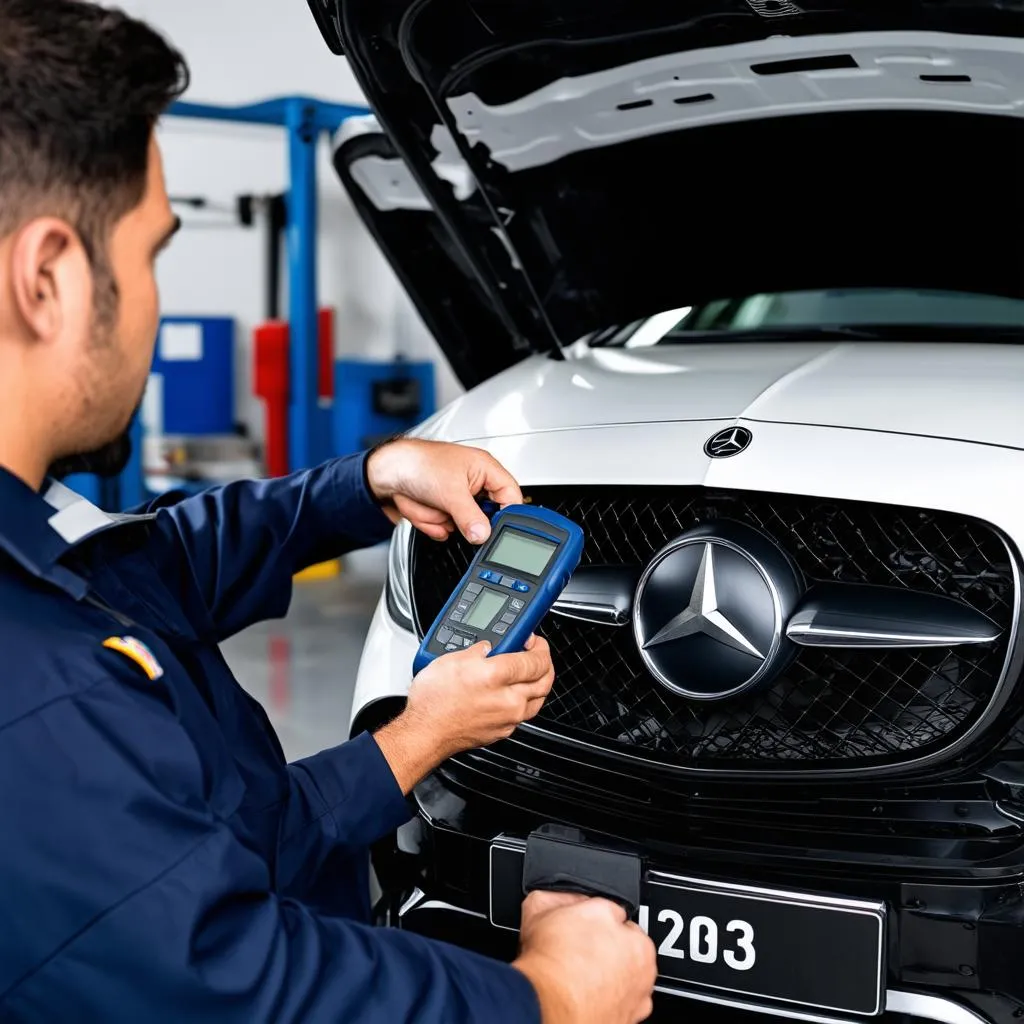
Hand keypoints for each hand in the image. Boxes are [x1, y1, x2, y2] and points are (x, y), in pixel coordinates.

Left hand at [366, 438, 521, 543]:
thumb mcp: (450, 491)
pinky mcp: (441, 511)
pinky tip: (421, 506)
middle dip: (462, 518)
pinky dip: (429, 523)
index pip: (511, 497)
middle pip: (484, 517)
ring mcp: (456, 500)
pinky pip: (443, 529)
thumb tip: (484, 535)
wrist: (383, 471)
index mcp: (485, 469)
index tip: (499, 531)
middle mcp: (473, 484)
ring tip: (429, 501)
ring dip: (440, 519)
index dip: (508, 515)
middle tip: (452, 511)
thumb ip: (470, 517)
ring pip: (460, 527)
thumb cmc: (417, 462)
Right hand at [374, 634, 554, 793]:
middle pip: (545, 681)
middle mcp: (509, 700)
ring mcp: (508, 718)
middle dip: (545, 664)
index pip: (537, 661)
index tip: (534, 642)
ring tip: (528, 673)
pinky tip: (514, 693)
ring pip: (538, 699)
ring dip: (538, 683)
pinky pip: (524, 714)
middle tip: (536, 654)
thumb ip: (478, 650)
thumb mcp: (452, 659)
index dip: (540, 647)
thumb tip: (488, 647)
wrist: (425, 732)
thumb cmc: (434, 701)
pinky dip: (524, 700)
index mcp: (497, 676)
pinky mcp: (503, 731)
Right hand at [513, 891, 656, 1023]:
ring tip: (580, 975)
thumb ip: (562, 896)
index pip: (614, 914)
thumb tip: (560, 893)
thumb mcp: (544, 907)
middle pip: (624, 946)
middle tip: (578, 952)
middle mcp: (641, 963)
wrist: (545, 1007)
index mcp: (630, 932)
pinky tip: (587, 995)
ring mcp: (638, 995)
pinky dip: (608, 1000)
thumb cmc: (549, 964)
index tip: (578, 928)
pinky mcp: (630, 1020)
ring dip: (610, 975)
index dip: (591, 920)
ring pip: (625, 977)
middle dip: (605, 946)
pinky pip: (620, 1003)